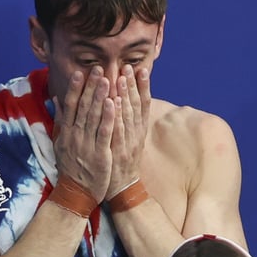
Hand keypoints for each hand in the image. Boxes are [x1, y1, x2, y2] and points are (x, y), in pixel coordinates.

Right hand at [52, 66, 114, 202]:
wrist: (76, 193)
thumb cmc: (70, 167)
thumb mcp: (60, 143)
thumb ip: (60, 120)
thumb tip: (56, 99)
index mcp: (66, 132)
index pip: (69, 106)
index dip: (74, 88)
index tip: (80, 73)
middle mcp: (74, 136)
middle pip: (82, 107)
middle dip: (91, 87)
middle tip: (98, 69)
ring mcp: (86, 145)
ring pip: (93, 117)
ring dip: (100, 97)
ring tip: (107, 80)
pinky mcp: (99, 154)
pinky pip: (104, 133)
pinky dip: (108, 117)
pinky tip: (113, 103)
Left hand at [108, 65, 150, 197]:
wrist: (122, 190)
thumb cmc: (120, 163)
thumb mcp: (127, 141)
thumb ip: (125, 122)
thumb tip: (123, 103)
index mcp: (137, 131)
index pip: (143, 105)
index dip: (143, 87)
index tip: (140, 69)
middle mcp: (136, 135)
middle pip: (136, 106)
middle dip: (133, 85)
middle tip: (128, 67)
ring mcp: (128, 144)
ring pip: (127, 117)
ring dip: (125, 96)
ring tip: (120, 79)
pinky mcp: (119, 153)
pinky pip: (117, 133)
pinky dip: (116, 118)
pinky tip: (114, 105)